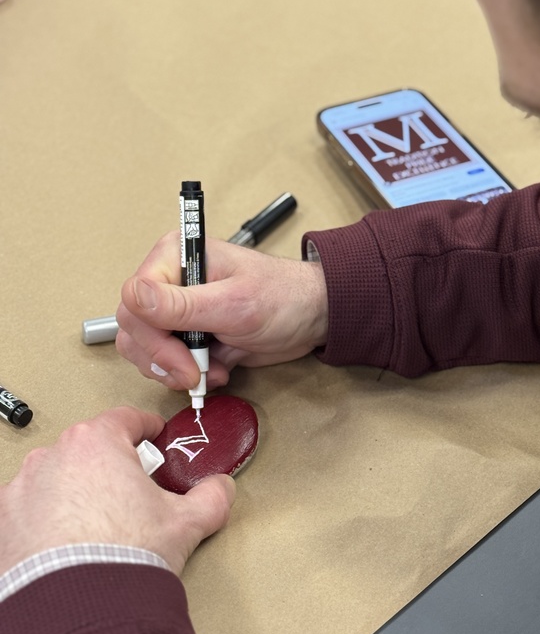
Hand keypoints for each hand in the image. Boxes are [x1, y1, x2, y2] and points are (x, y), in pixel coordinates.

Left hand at [0, 407, 235, 576]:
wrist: (80, 611)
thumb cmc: (126, 555)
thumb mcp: (186, 522)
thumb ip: (210, 497)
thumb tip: (221, 489)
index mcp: (96, 442)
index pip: (125, 418)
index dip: (145, 427)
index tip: (154, 436)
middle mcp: (52, 458)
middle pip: (88, 449)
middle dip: (109, 465)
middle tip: (130, 490)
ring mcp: (21, 491)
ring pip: (56, 480)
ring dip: (74, 492)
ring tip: (96, 524)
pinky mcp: (4, 526)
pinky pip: (30, 513)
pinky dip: (46, 522)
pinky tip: (67, 546)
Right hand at [116, 234, 328, 392]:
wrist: (311, 317)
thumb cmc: (283, 298)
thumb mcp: (234, 304)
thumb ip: (181, 305)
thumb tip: (133, 295)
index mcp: (174, 258)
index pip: (134, 300)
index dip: (153, 337)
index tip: (183, 362)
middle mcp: (169, 281)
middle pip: (134, 329)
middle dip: (163, 360)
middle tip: (195, 375)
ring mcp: (176, 311)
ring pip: (144, 349)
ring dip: (174, 371)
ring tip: (211, 372)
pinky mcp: (187, 335)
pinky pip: (165, 362)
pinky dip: (186, 375)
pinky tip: (216, 371)